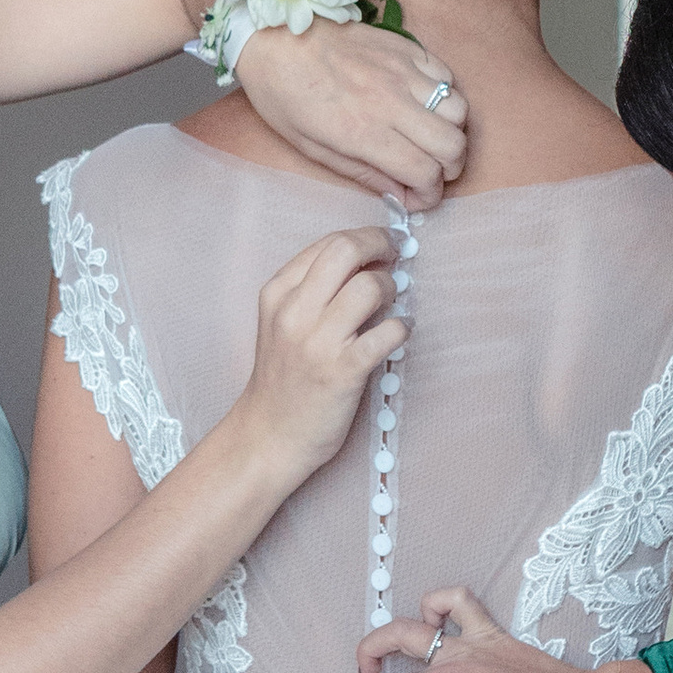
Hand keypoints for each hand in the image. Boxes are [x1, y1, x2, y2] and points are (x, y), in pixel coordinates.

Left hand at [233, 19, 466, 210]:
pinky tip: (422, 104)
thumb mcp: (312, 148)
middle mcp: (391, 101)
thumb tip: (401, 196)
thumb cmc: (284, 95)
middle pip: (453, 144)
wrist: (274, 37)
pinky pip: (447, 77)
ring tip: (429, 138)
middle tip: (431, 171)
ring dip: (451, 132)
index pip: (424, 172)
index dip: (429, 195)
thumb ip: (363, 174)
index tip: (418, 198)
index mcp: (364, 132)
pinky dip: (445, 96)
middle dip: (450, 168)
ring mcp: (403, 71)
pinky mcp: (407, 48)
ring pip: (459, 111)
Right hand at [235, 228, 406, 487]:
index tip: (382, 243)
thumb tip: (365, 260)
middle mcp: (294, 312)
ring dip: (393, 287)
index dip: (363, 236)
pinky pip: (388, 332)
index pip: (326, 243)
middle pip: (346, 251)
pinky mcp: (343, 372)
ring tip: (394, 300)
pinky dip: (403, 326)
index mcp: (277, 294)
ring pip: (370, 286)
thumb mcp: (281, 323)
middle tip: (398, 253)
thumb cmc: (282, 379)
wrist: (269, 436)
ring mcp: (318, 342)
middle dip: (381, 243)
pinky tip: (401, 331)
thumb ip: (312, 291)